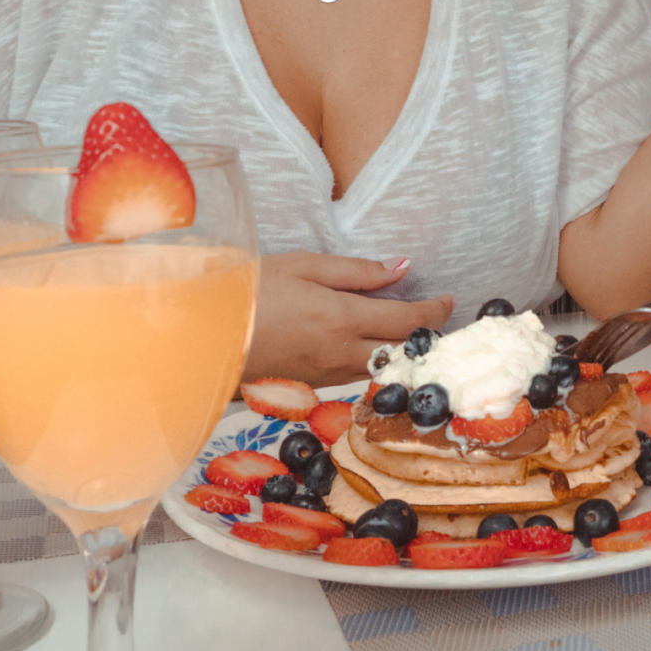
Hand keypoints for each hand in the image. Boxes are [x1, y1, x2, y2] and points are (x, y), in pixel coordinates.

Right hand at [248, 253, 453, 385]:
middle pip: (402, 353)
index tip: (449, 301)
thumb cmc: (249, 288)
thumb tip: (401, 269)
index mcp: (342, 319)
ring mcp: (325, 374)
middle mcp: (340, 353)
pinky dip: (371, 361)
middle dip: (428, 338)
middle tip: (441, 321)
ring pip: (380, 368)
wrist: (201, 332)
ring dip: (401, 352)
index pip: (407, 321)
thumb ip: (356, 271)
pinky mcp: (310, 385)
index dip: (435, 313)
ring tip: (410, 330)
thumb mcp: (304, 265)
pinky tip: (369, 345)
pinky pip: (353, 375)